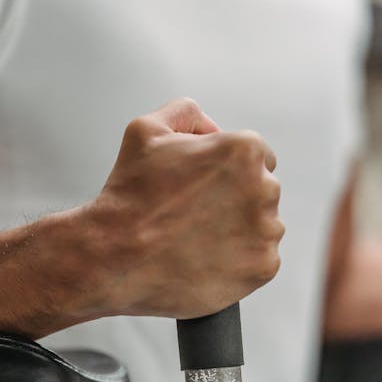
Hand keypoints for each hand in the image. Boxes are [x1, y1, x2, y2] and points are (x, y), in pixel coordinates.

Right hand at [89, 98, 283, 318]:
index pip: (257, 157)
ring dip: (239, 232)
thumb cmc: (130, 198)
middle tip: (195, 214)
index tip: (206, 188)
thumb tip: (209, 127)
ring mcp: (266, 231)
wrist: (116, 256)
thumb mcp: (145, 130)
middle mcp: (263, 188)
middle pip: (262, 191)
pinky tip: (206, 259)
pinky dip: (238, 263)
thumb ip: (185, 113)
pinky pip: (260, 261)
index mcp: (243, 152)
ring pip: (263, 227)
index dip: (228, 172)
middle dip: (234, 201)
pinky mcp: (262, 267)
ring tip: (197, 239)